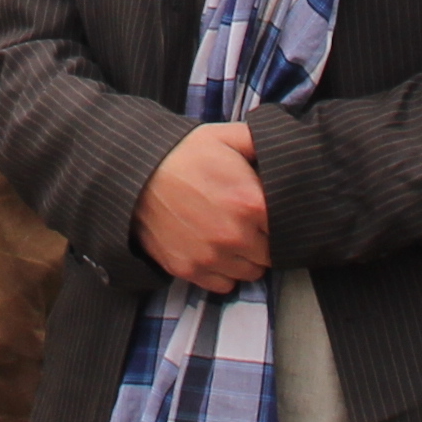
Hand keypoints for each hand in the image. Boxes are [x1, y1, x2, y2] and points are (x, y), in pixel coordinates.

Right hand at [134, 120, 267, 290]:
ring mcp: (211, 256)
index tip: (266, 212)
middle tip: (249, 224)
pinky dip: (223, 272)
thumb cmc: (183, 153)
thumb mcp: (227, 136)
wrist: (135, 173)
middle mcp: (236, 236)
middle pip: (270, 254)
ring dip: (246, 258)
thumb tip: (284, 149)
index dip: (279, 220)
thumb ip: (262, 143)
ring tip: (231, 237)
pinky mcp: (189, 269)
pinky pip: (223, 284)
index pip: (287, 228)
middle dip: (264, 240)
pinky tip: (215, 250)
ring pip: (249, 273)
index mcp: (252, 203)